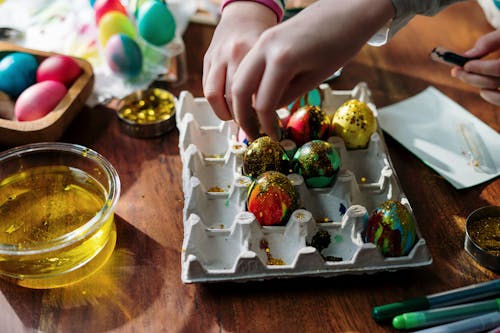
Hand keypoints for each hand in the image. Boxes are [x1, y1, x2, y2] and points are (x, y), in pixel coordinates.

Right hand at [202, 1, 276, 135]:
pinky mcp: (208, 58)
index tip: (271, 132)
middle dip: (244, 121)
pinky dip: (218, 104)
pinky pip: (208, 89)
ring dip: (227, 115)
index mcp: (260, 50)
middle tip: (254, 131)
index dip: (264, 120)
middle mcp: (235, 51)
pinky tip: (230, 109)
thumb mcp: (287, 58)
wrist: (248, 11)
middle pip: (235, 98)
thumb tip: (272, 116)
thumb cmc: (271, 36)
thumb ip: (282, 84)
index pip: (258, 96)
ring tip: (239, 121)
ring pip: (216, 96)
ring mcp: (219, 55)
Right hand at [229, 0, 393, 139]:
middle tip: (253, 134)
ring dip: (240, 101)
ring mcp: (262, 40)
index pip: (262, 103)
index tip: (274, 138)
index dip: (266, 125)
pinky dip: (246, 85)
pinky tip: (256, 98)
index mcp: (282, 60)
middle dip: (243, 116)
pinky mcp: (264, 38)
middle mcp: (264, 48)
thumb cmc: (340, 43)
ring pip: (238, 77)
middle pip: (239, 90)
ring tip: (252, 119)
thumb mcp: (316, 77)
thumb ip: (287, 96)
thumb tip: (269, 111)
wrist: (347, 10)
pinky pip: (246, 66)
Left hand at [451, 29, 499, 105]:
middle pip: (497, 80)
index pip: (499, 68)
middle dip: (473, 77)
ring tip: (467, 77)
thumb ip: (489, 42)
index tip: (465, 65)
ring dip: (481, 86)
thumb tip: (467, 55)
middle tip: (457, 71)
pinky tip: (483, 90)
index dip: (480, 68)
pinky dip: (494, 98)